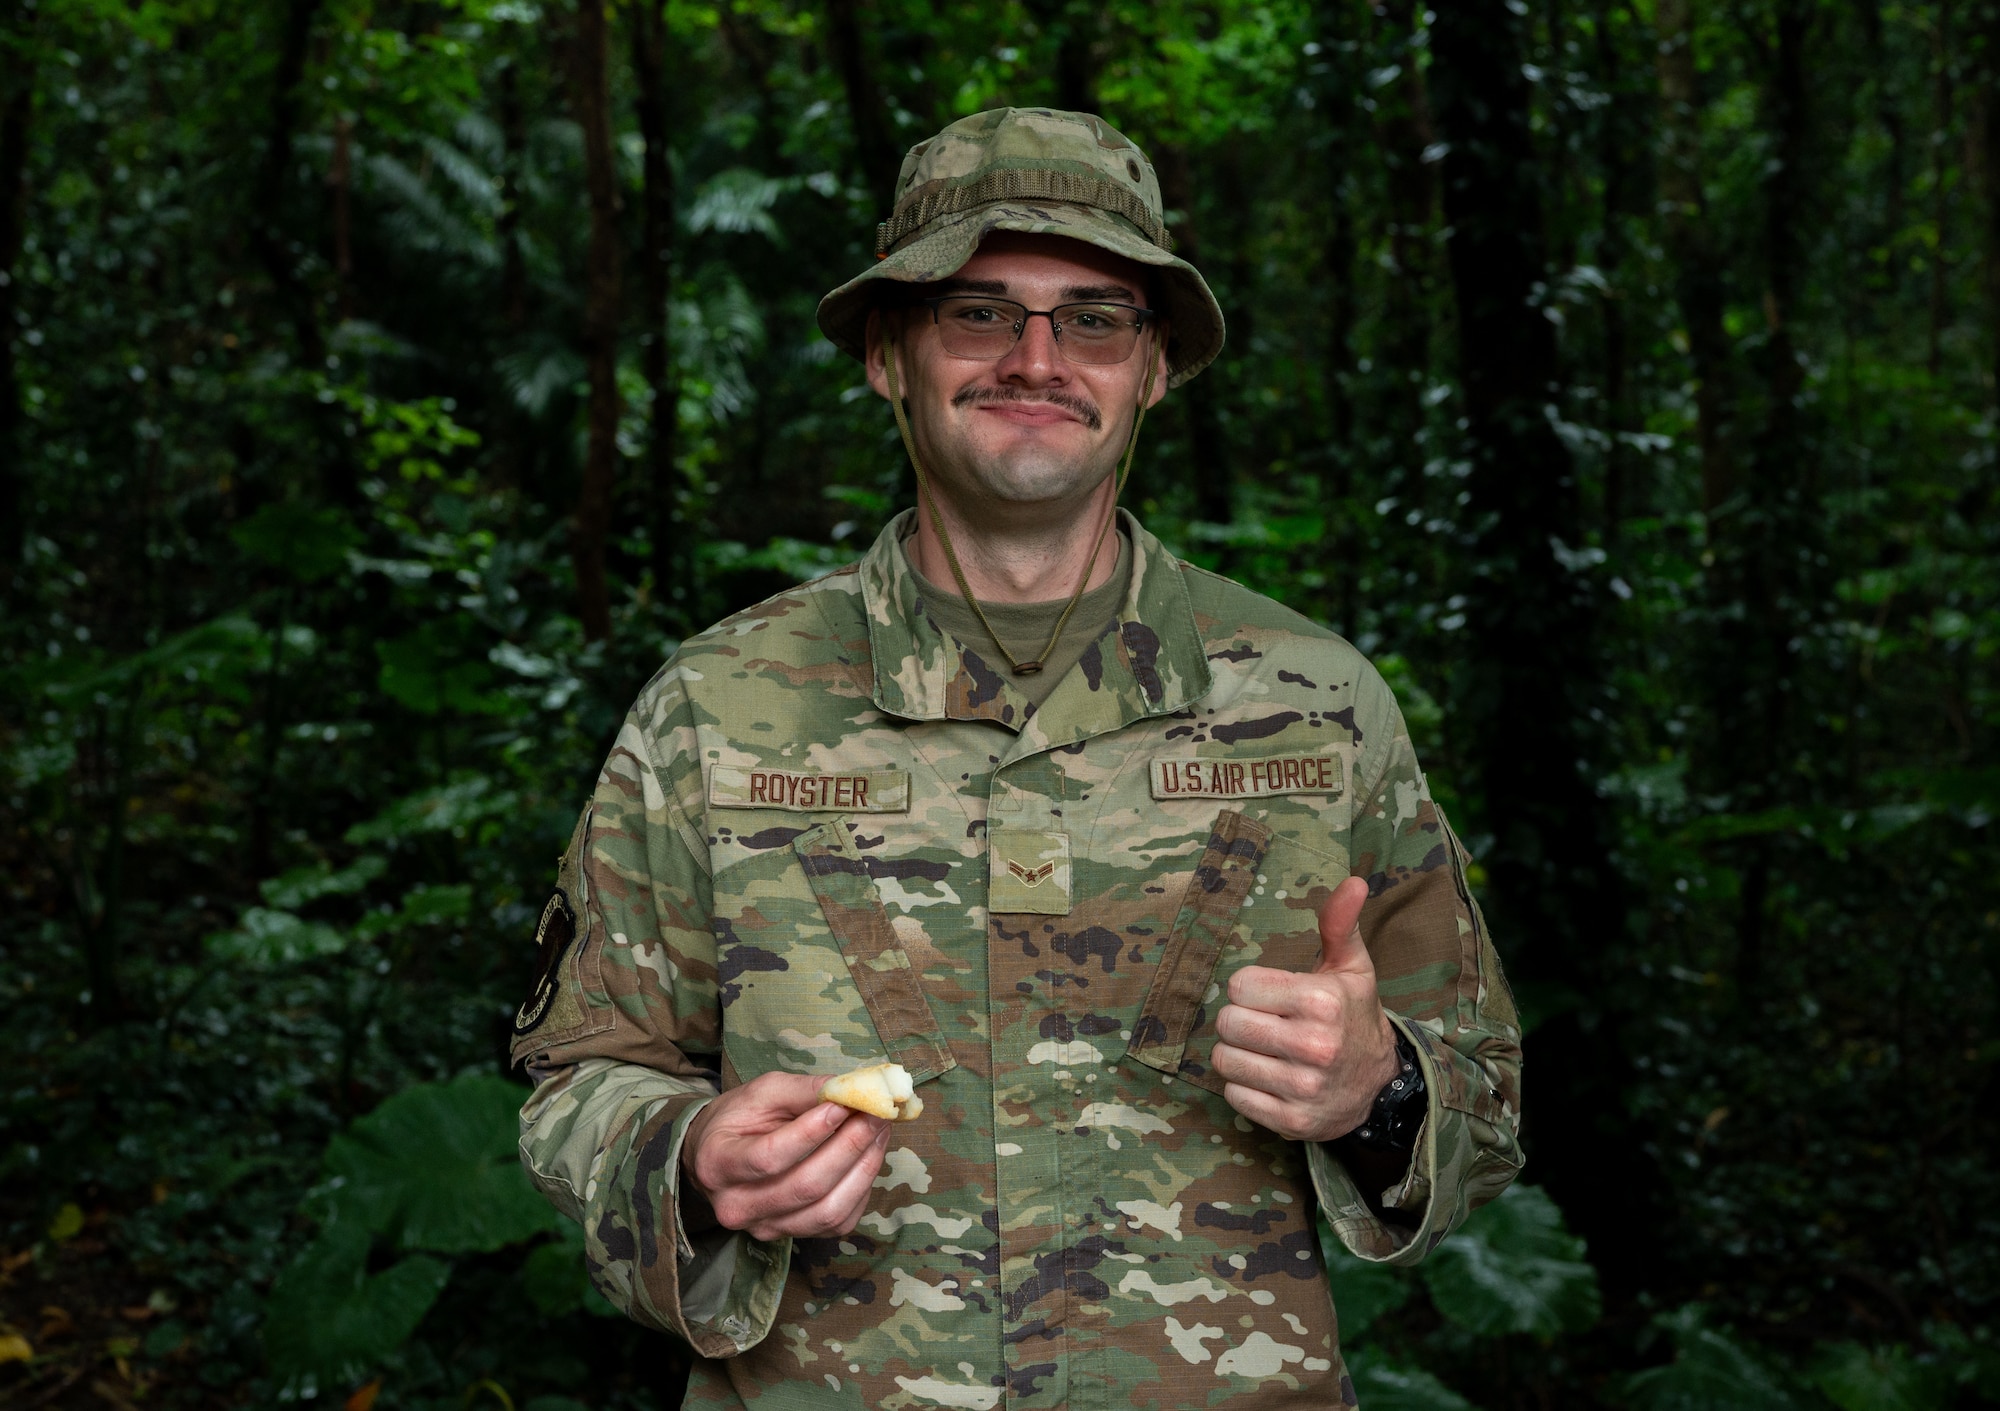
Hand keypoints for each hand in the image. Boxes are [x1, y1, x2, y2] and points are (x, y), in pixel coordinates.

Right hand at [681, 1072, 890, 1241]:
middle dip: (849, 1147)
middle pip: (805, 1187)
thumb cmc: (740, 1119)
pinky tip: (869, 1158)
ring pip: (827, 1211)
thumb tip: (851, 1090)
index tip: (842, 1106)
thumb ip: (804, 1091)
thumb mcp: (762, 1093)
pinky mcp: (792, 1236)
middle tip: (875, 1115)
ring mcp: (765, 1228)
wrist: (717, 1156)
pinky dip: (862, 1189)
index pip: (769, 1157)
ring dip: (863, 1169)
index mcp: (717, 1164)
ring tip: (879, 1133)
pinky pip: (839, 1222)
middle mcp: (737, 1206)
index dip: (811, 1133)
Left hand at [1211, 876, 1400, 1142]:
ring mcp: (1303, 1088)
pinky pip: (1233, 1095)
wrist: (1379, 1085)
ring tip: (1266, 1050)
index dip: (1249, 988)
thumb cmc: (1352, 1014)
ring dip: (1238, 1053)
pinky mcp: (1292, 1122)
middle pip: (1227, 1022)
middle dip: (1239, 1019)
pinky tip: (1270, 1078)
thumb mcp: (1351, 967)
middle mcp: (1315, 1046)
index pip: (1238, 986)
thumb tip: (1352, 881)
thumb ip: (1339, 924)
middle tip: (1265, 1023)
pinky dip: (1244, 1086)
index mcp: (1323, 1001)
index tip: (1271, 995)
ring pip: (1224, 1060)